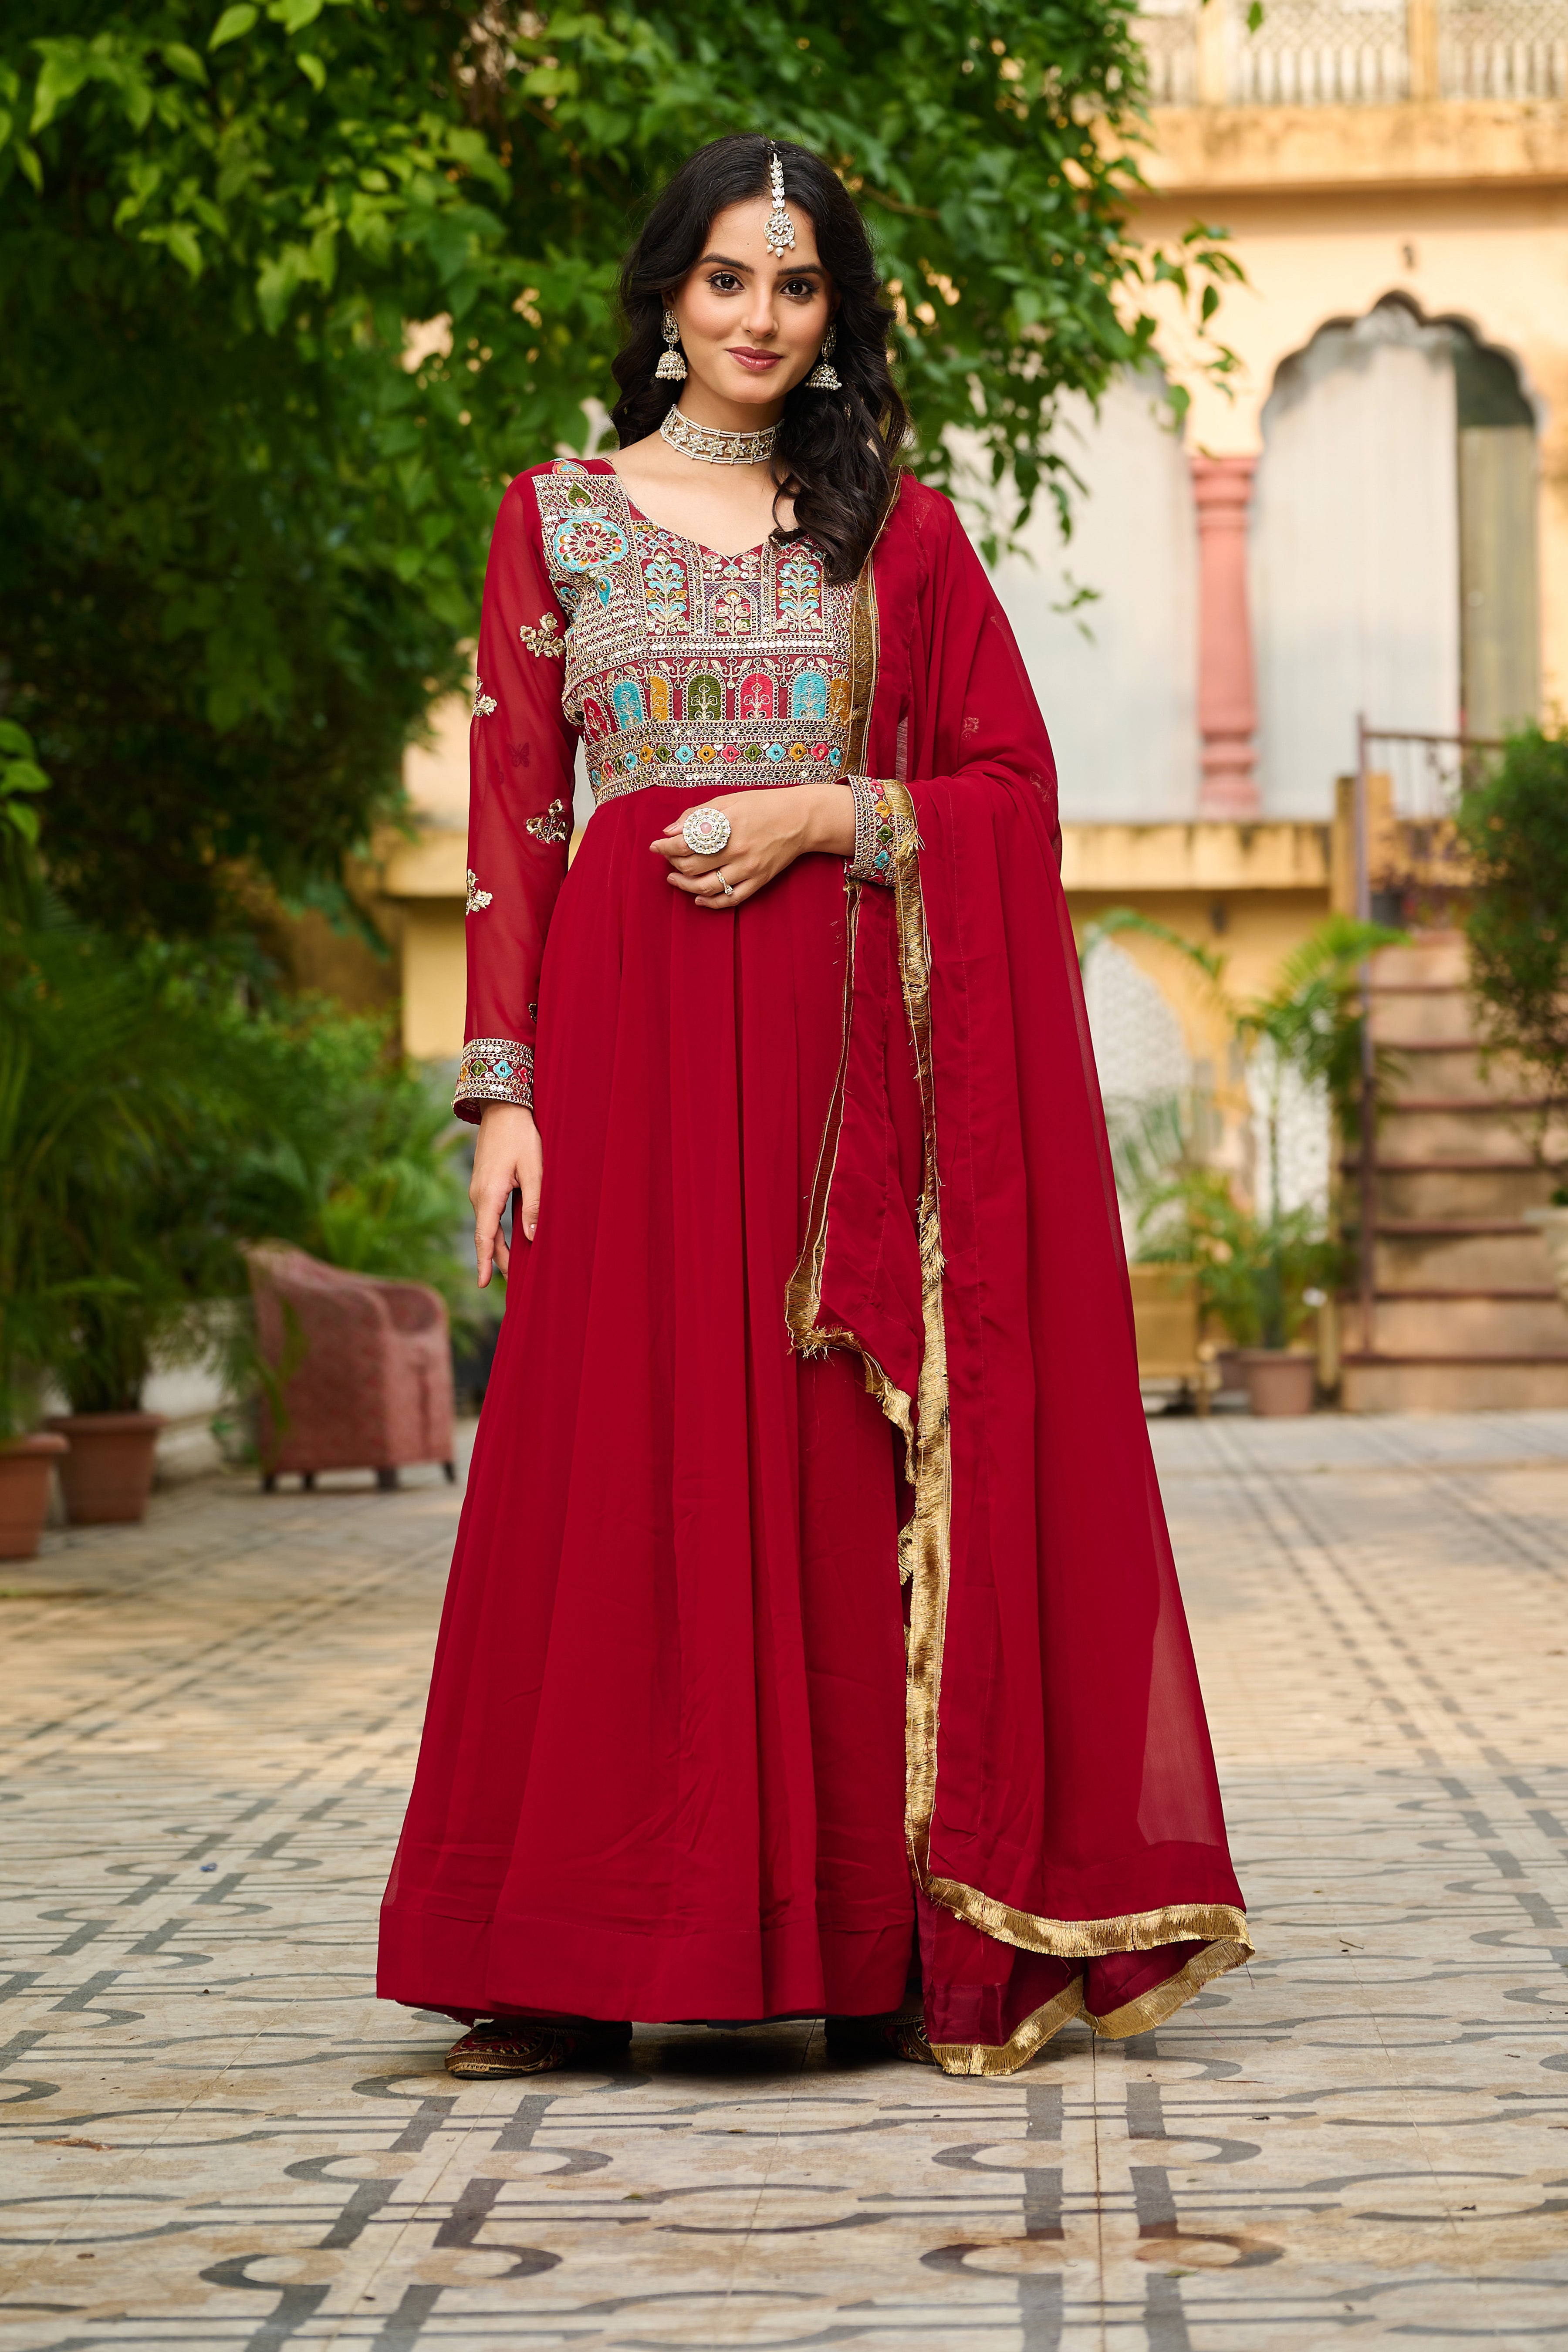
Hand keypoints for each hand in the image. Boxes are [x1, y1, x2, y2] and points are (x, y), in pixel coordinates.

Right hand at [470, 1101, 541, 1285]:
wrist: (502, 1107)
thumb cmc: (521, 1136)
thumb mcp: (534, 1170)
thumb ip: (533, 1203)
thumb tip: (532, 1236)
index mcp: (488, 1194)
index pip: (485, 1237)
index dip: (485, 1262)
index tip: (483, 1285)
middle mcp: (478, 1195)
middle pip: (487, 1236)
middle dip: (497, 1260)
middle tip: (513, 1283)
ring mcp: (478, 1189)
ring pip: (488, 1226)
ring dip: (499, 1246)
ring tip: (514, 1267)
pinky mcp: (484, 1183)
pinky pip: (489, 1214)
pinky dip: (497, 1231)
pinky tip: (509, 1239)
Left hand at [652, 784, 854, 908]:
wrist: (800, 819)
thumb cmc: (762, 805)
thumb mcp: (728, 800)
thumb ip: (697, 814)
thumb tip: (669, 831)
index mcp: (727, 826)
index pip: (685, 843)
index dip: (665, 847)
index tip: (656, 846)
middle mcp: (737, 850)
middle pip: (693, 866)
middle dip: (674, 863)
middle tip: (668, 858)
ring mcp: (749, 868)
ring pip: (708, 886)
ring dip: (685, 886)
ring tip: (674, 879)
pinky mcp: (759, 881)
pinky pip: (731, 899)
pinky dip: (711, 903)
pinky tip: (698, 899)